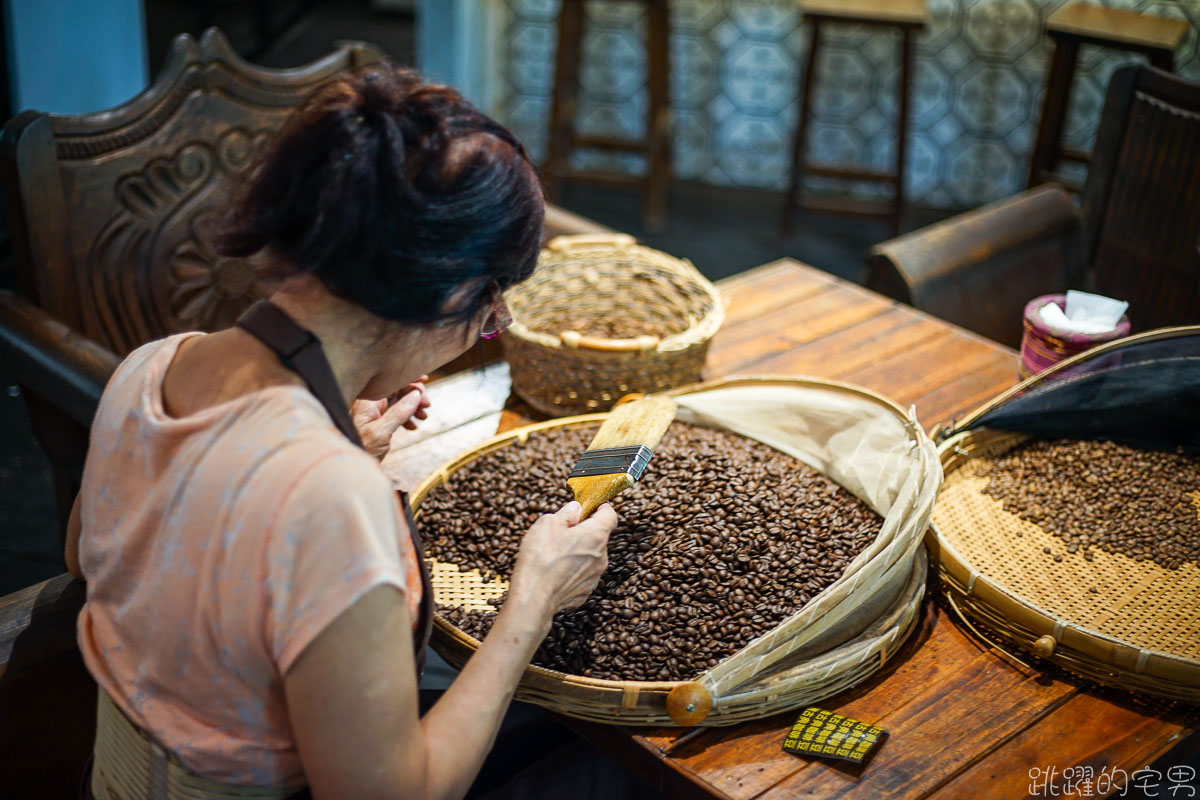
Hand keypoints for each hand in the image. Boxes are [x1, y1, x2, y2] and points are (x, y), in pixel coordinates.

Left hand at [351, 376, 430, 458]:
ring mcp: (374, 414)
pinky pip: (396, 414)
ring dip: (413, 407)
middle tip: (427, 404)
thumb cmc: (361, 450)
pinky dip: (407, 418)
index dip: (408, 378)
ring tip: (423, 416)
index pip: (391, 381)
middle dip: (414, 395)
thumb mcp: (381, 433)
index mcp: (369, 401)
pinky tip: (412, 426)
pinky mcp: (378, 423)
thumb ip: (398, 412)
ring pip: (398, 402)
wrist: (351, 469)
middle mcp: (370, 404)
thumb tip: (415, 395)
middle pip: (397, 390)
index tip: (424, 379)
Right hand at [507, 501, 617, 622]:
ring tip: (554, 553)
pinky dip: (572, 570)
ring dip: (578, 551)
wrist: (534, 597)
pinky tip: (554, 570)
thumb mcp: (548, 524)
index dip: (601, 508)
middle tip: (563, 530)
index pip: (610, 515)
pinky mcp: (584, 591)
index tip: (590, 506)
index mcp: (596, 535)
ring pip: (590, 556)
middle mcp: (601, 556)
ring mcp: (594, 576)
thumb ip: (566, 514)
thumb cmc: (541, 558)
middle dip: (584, 531)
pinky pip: (582, 574)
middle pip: (599, 536)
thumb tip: (575, 509)